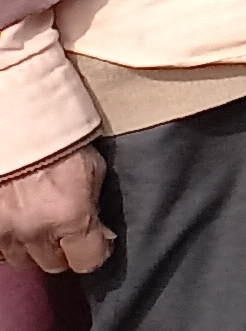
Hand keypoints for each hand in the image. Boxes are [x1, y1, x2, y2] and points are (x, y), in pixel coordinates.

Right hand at [0, 146, 107, 275]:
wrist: (15, 121)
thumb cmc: (60, 140)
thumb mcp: (93, 169)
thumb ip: (93, 204)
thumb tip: (97, 228)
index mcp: (70, 217)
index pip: (88, 261)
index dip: (95, 252)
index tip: (97, 242)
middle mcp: (34, 230)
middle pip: (53, 264)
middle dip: (63, 251)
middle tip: (65, 232)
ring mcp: (3, 231)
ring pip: (21, 260)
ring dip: (32, 247)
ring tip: (38, 224)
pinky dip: (7, 241)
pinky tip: (16, 222)